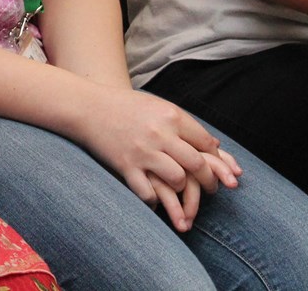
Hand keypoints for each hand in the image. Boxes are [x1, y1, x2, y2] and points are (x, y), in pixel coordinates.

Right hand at [68, 85, 236, 230]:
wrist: (87, 106)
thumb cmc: (126, 106)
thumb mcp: (158, 106)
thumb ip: (184, 124)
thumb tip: (214, 146)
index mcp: (170, 115)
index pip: (206, 143)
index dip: (217, 159)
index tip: (219, 168)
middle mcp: (159, 134)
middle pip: (197, 164)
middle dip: (210, 181)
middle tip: (213, 188)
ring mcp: (142, 151)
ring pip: (178, 180)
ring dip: (186, 191)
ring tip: (188, 196)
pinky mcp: (125, 166)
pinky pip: (149, 193)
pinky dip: (157, 201)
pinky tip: (158, 200)